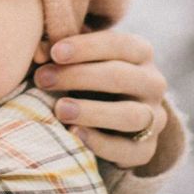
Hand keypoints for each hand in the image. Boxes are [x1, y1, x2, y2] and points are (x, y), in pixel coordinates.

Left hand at [33, 30, 167, 169]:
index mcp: (140, 52)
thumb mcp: (78, 59)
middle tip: (43, 79)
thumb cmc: (86, 76)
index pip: (118, 44)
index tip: (55, 52)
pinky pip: (129, 149)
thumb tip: (39, 51)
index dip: (86, 47)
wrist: (109, 120)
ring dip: (92, 112)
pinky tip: (74, 133)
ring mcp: (154, 117)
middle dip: (79, 76)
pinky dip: (100, 143)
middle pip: (120, 77)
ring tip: (59, 109)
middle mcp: (153, 83)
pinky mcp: (147, 149)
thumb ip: (62, 53)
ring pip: (129, 114)